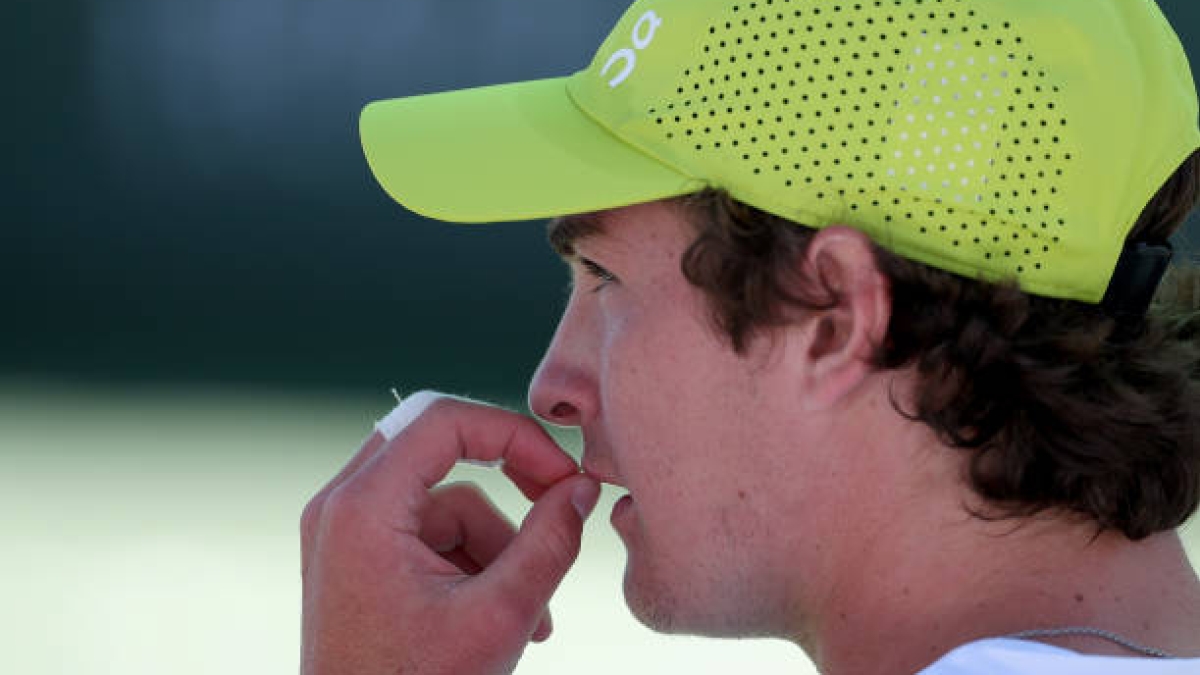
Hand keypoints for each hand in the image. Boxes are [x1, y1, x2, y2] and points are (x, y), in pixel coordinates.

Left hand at [300, 394, 600, 674]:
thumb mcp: (498, 617)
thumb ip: (549, 543)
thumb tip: (581, 488)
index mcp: (362, 508)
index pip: (445, 421)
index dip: (514, 435)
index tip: (563, 474)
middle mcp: (341, 506)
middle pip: (440, 447)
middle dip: (508, 482)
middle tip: (557, 504)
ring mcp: (344, 531)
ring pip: (444, 498)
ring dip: (497, 543)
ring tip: (531, 611)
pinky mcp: (357, 557)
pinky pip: (428, 530)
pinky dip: (471, 561)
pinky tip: (501, 614)